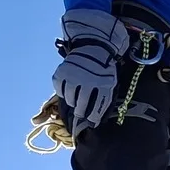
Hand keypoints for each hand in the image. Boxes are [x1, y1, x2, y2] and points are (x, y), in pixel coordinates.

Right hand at [52, 9, 130, 133]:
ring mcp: (73, 76)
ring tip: (75, 100)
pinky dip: (63, 91)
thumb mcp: (109, 82)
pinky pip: (59, 89)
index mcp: (102, 84)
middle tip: (81, 115)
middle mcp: (87, 81)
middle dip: (82, 113)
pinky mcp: (61, 72)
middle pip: (82, 105)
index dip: (94, 117)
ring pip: (70, 98)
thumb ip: (104, 98)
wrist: (94, 46)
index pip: (97, 107)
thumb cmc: (103, 68)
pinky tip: (68, 90)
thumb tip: (95, 121)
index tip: (92, 122)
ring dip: (72, 102)